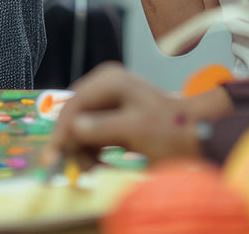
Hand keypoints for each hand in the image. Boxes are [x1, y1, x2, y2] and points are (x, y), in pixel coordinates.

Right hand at [47, 63, 205, 163]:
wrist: (196, 135)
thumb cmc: (169, 129)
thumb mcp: (135, 129)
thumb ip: (102, 127)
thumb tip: (72, 128)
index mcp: (109, 80)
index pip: (74, 105)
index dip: (61, 132)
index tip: (52, 158)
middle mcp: (104, 86)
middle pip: (74, 116)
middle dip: (74, 144)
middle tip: (80, 168)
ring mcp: (108, 101)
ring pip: (79, 128)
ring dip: (83, 151)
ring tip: (95, 168)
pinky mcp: (111, 117)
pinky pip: (90, 134)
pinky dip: (92, 151)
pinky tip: (100, 163)